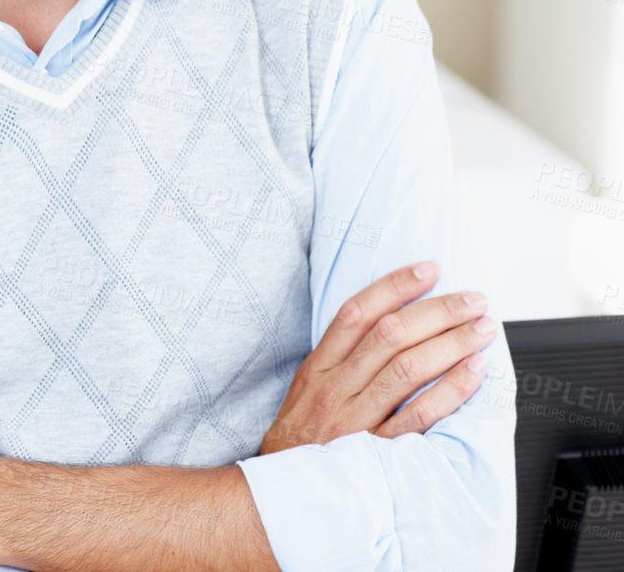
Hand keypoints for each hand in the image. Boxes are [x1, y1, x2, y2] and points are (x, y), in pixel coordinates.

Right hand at [260, 261, 495, 453]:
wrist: (285, 494)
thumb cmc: (302, 441)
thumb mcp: (307, 391)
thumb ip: (339, 360)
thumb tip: (387, 326)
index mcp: (319, 368)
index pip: (356, 313)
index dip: (394, 287)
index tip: (427, 271)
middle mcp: (337, 387)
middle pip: (390, 335)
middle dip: (437, 311)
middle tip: (472, 300)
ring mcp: (356, 418)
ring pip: (408, 369)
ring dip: (451, 343)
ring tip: (481, 329)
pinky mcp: (377, 450)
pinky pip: (420, 415)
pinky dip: (451, 390)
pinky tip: (473, 372)